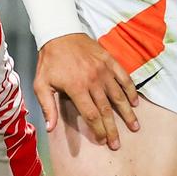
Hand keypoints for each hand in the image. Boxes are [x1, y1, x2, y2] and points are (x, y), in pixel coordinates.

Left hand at [33, 33, 139, 149]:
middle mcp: (93, 80)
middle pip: (106, 109)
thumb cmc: (50, 61)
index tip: (103, 140)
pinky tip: (135, 102)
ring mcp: (103, 70)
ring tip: (135, 126)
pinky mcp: (110, 60)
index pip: (91, 114)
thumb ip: (47, 106)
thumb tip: (50, 128)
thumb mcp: (41, 83)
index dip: (98, 130)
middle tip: (117, 143)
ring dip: (127, 112)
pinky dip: (130, 90)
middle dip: (113, 128)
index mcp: (76, 87)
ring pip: (119, 95)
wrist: (59, 32)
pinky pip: (124, 77)